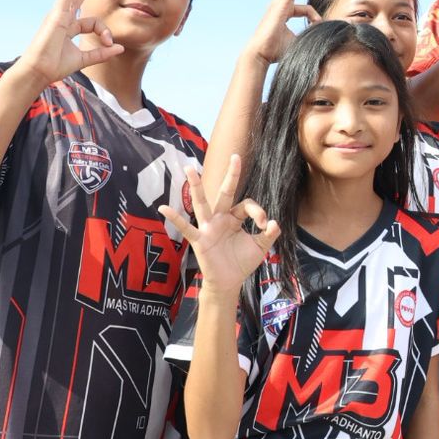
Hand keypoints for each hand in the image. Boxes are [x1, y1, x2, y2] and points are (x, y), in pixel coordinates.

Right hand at [17, 0, 125, 88]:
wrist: (39, 72)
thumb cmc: (55, 67)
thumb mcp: (85, 59)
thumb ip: (102, 53)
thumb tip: (120, 48)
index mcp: (69, 28)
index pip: (93, 23)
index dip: (105, 32)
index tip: (110, 44)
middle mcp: (63, 18)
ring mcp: (58, 14)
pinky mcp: (55, 14)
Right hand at [158, 155, 280, 294]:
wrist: (229, 282)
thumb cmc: (241, 262)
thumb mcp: (259, 247)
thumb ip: (269, 234)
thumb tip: (275, 223)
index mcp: (234, 218)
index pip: (246, 205)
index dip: (258, 212)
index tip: (265, 224)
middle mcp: (220, 218)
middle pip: (225, 193)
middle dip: (231, 176)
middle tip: (235, 156)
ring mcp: (208, 227)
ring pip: (202, 203)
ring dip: (196, 187)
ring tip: (190, 169)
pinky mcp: (199, 239)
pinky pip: (186, 228)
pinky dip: (175, 218)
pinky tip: (164, 208)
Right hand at [247, 0, 316, 65]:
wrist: (260, 54)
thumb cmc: (275, 50)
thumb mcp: (296, 41)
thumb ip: (307, 37)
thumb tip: (320, 39)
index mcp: (284, 11)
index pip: (305, 9)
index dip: (315, 18)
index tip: (318, 27)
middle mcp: (280, 4)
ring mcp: (278, 4)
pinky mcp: (279, 7)